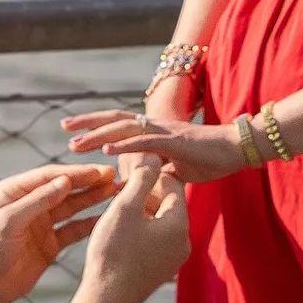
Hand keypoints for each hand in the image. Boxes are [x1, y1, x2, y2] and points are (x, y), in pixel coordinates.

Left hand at [0, 163, 121, 302]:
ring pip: (72, 208)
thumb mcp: (9, 222)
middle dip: (89, 183)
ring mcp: (40, 225)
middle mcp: (29, 204)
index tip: (98, 171)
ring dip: (93, 200)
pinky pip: (73, 231)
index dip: (75, 173)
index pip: (50, 177)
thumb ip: (37, 202)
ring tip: (116, 192)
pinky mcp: (49, 245)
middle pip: (64, 190)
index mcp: (14, 192)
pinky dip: (89, 225)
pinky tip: (106, 219)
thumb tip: (65, 181)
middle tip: (114, 177)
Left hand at [62, 108, 248, 184]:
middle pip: (115, 120)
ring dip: (98, 134)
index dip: (97, 126)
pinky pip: (145, 142)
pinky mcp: (175, 142)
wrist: (239, 150)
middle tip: (63, 127)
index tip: (74, 132)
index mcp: (154, 132)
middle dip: (88, 123)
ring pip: (124, 128)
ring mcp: (163, 132)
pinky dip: (124, 144)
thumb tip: (144, 183)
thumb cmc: (211, 158)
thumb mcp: (177, 169)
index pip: (120, 125)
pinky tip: (107, 149)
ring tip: (75, 142)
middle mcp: (155, 127)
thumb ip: (159, 172)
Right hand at [81, 163, 190, 302]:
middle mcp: (184, 242)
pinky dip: (141, 230)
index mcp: (180, 224)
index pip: (172, 184)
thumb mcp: (125, 207)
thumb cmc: (113, 251)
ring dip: (142, 212)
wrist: (106, 299)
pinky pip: (156, 241)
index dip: (150, 173)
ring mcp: (175, 259)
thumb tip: (154, 155)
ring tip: (117, 208)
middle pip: (168, 204)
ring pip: (161, 222)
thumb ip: (142, 178)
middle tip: (121, 186)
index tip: (129, 169)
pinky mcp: (162, 270)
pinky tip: (120, 231)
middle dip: (146, 193)